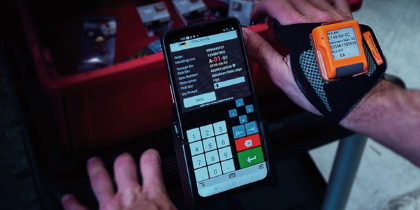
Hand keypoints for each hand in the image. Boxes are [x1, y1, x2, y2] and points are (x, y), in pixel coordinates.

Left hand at [61, 149, 175, 209]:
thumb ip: (172, 209)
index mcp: (154, 197)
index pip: (152, 165)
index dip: (151, 156)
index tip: (150, 155)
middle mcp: (130, 197)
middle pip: (124, 166)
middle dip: (123, 160)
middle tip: (122, 158)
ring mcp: (109, 207)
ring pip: (100, 181)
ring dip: (96, 169)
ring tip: (93, 163)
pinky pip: (78, 209)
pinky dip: (71, 203)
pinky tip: (67, 199)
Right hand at [243, 0, 353, 114]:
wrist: (353, 96)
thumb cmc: (321, 89)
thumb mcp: (281, 73)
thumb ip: (260, 50)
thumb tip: (244, 36)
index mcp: (299, 28)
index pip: (273, 2)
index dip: (259, 8)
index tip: (257, 18)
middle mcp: (318, 17)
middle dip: (273, 8)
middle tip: (271, 26)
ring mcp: (334, 17)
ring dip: (293, 5)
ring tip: (292, 25)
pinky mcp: (347, 21)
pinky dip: (319, 2)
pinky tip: (314, 14)